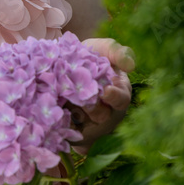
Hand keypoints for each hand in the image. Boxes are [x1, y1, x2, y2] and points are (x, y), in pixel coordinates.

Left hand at [70, 38, 134, 153]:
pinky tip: (52, 117)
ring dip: (74, 117)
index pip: (121, 100)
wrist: (59, 67)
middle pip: (102, 117)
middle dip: (92, 108)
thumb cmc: (87, 58)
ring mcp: (89, 126)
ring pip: (85, 129)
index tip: (105, 91)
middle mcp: (106, 114)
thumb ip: (116, 51)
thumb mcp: (102, 49)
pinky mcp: (71, 133)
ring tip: (63, 104)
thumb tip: (130, 65)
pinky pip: (67, 135)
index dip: (114, 97)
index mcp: (118, 95)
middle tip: (81, 99)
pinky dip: (60, 126)